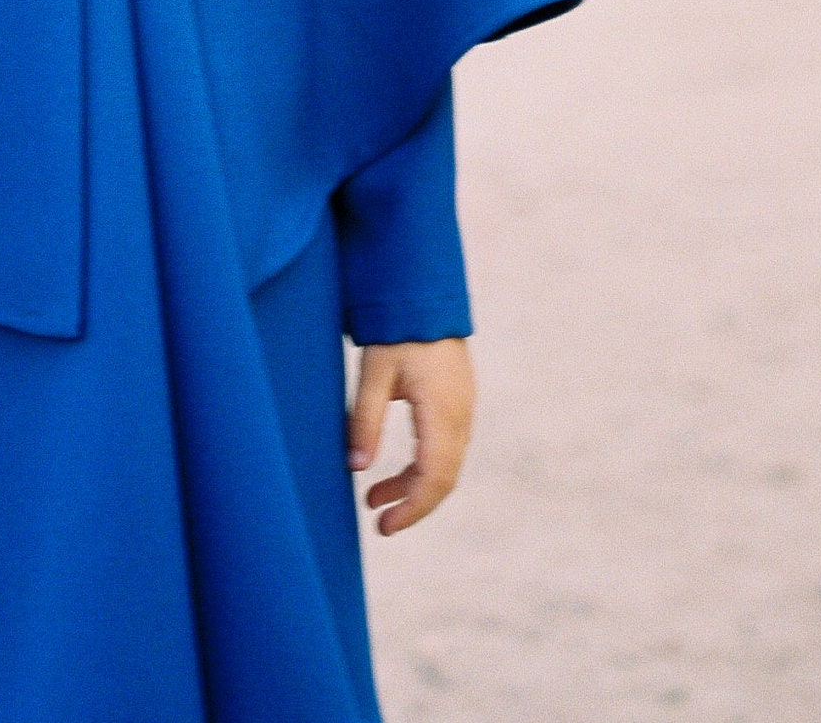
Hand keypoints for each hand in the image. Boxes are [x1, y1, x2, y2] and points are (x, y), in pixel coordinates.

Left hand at [348, 336, 474, 534]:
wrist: (424, 294)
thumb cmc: (397, 330)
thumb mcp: (374, 374)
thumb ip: (365, 421)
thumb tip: (357, 469)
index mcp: (443, 410)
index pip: (435, 476)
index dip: (412, 508)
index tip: (385, 526)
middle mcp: (461, 414)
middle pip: (444, 478)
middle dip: (412, 505)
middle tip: (379, 524)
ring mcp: (463, 408)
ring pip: (444, 464)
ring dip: (412, 486)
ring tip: (374, 499)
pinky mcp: (457, 402)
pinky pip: (444, 447)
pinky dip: (420, 466)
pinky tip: (392, 472)